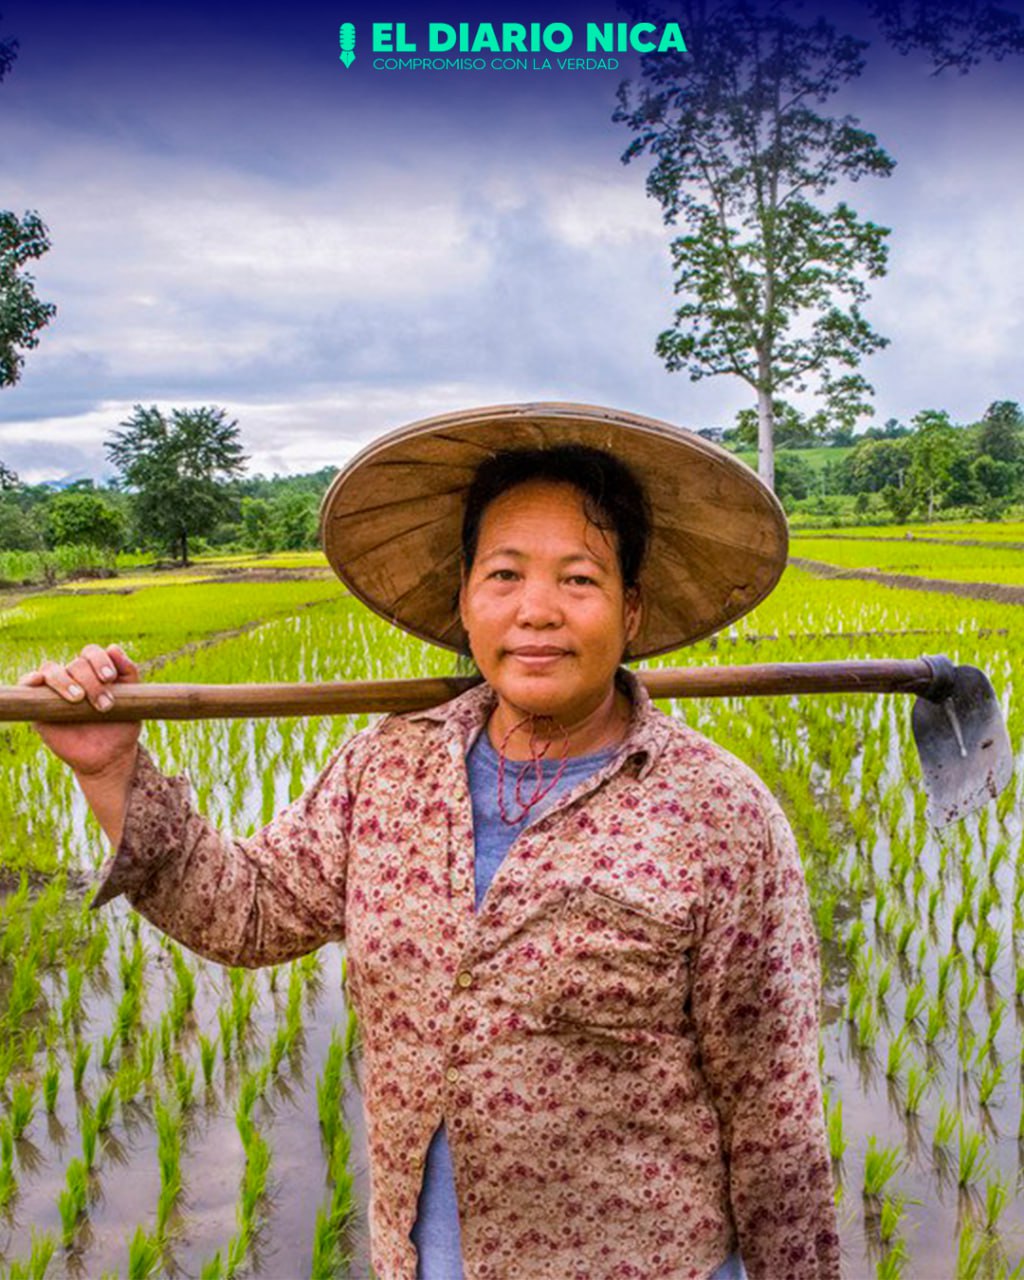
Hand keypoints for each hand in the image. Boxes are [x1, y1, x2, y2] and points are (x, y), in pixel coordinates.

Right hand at [19, 643, 141, 778]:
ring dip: (64, 681)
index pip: (92, 652)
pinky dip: (30, 679)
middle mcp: (74, 677)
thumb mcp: (133, 698)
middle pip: (76, 663)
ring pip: (51, 669)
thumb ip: (128, 672)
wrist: (108, 756)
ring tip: (78, 699)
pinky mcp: (39, 705)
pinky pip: (27, 684)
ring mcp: (55, 690)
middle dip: (92, 682)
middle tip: (105, 705)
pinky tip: (38, 681)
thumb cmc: (121, 725)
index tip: (110, 678)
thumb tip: (114, 648)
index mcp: (95, 671)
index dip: (100, 660)